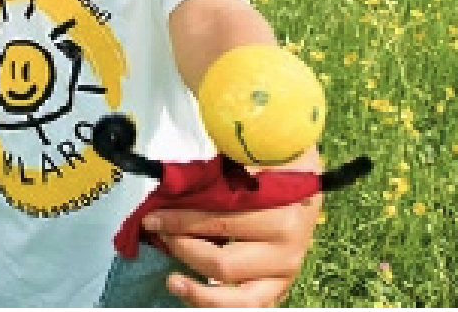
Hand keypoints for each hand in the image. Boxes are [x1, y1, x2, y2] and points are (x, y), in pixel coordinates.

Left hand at [141, 169, 320, 306]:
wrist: (305, 177)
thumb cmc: (271, 164)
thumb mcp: (247, 159)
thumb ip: (217, 176)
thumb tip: (173, 189)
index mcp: (281, 214)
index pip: (218, 223)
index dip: (179, 221)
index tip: (152, 217)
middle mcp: (287, 248)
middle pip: (222, 261)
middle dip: (183, 247)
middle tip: (160, 233)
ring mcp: (287, 271)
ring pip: (239, 298)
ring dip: (200, 292)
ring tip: (173, 281)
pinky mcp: (282, 285)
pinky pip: (251, 306)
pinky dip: (219, 303)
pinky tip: (193, 292)